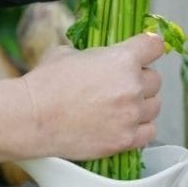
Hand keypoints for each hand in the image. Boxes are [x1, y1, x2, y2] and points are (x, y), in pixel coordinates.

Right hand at [20, 33, 163, 159]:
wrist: (32, 118)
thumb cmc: (44, 84)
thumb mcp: (66, 53)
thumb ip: (92, 55)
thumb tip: (97, 58)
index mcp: (121, 59)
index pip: (154, 46)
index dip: (149, 47)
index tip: (146, 51)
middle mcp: (132, 86)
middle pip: (155, 79)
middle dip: (140, 80)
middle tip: (120, 85)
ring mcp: (131, 115)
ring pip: (154, 107)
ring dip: (141, 105)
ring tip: (121, 107)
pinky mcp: (125, 140)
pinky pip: (148, 132)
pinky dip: (139, 128)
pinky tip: (123, 124)